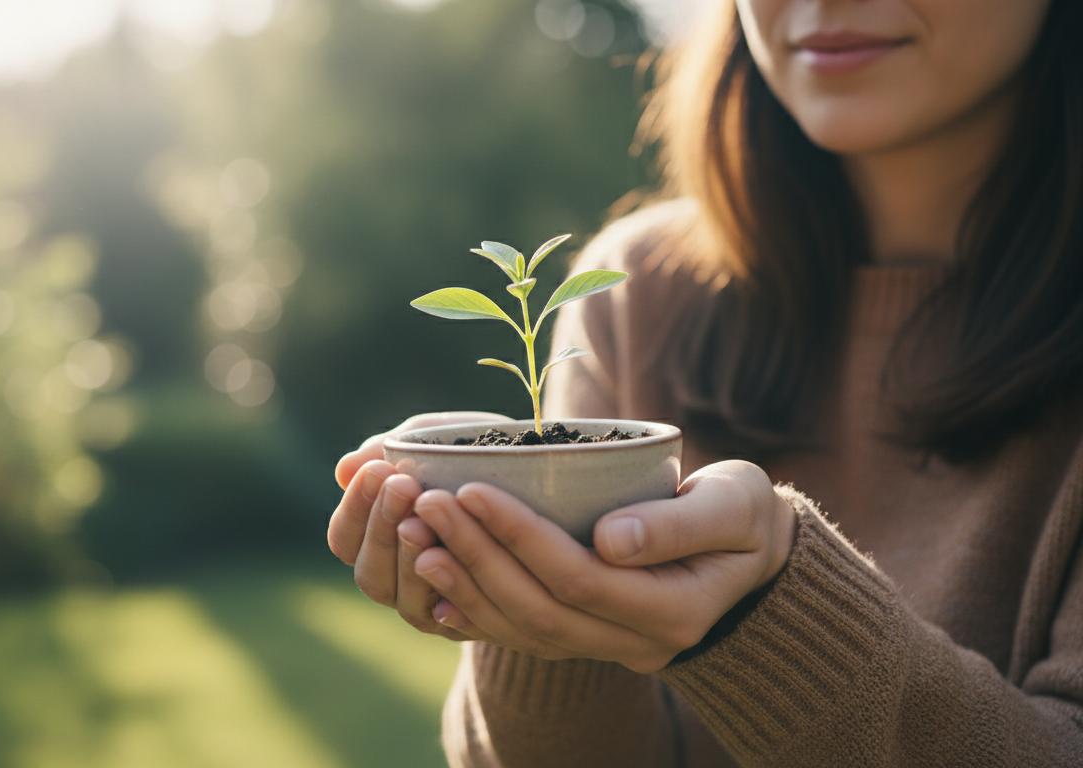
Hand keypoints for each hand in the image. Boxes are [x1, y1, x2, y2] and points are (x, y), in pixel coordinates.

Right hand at [327, 412, 507, 639]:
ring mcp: (437, 609)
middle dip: (383, 528)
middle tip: (405, 485)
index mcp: (379, 542)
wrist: (550, 482)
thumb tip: (344, 471)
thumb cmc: (480, 457)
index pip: (345, 539)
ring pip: (405, 601)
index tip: (379, 471)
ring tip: (429, 512)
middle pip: (370, 575)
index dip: (355, 509)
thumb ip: (392, 449)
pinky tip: (458, 555)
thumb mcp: (437, 441)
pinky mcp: (477, 626)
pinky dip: (454, 588)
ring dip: (412, 556)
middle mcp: (401, 584)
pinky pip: (456, 620)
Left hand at [409, 460, 797, 670]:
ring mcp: (607, 649)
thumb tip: (609, 538)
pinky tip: (431, 578)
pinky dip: (472, 608)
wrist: (754, 563)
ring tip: (414, 534)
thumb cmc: (744, 518)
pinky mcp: (585, 639)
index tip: (472, 488)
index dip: (520, 536)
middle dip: (476, 554)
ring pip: (523, 628)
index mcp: (672, 611)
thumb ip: (678, 523)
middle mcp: (635, 645)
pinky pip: (521, 635)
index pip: (579, 578)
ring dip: (463, 582)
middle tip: (427, 504)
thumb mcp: (734, 507)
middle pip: (539, 608)